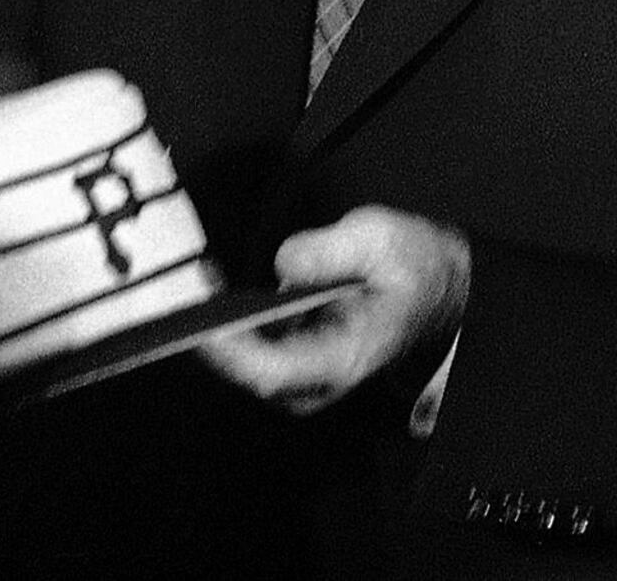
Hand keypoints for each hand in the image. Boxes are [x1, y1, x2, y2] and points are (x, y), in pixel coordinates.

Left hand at [199, 207, 470, 415]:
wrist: (440, 290)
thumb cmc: (413, 265)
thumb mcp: (380, 239)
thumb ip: (330, 250)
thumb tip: (284, 264)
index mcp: (347, 355)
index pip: (273, 371)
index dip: (228, 352)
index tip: (196, 321)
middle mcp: (325, 377)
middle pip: (250, 377)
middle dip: (208, 341)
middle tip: (176, 295)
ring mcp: (311, 373)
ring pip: (248, 368)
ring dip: (214, 334)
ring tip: (186, 288)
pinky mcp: (300, 357)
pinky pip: (254, 353)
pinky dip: (228, 328)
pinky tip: (208, 292)